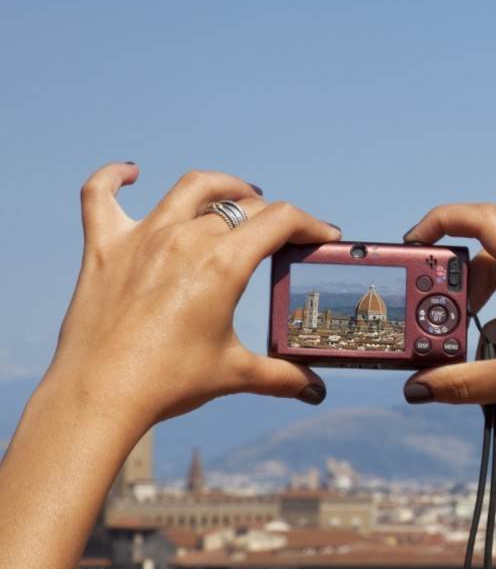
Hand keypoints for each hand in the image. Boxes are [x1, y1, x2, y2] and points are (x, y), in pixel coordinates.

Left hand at [48, 163, 341, 423]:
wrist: (101, 395)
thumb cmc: (168, 382)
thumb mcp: (234, 374)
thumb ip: (281, 375)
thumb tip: (314, 389)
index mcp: (224, 264)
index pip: (280, 220)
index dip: (310, 224)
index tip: (322, 236)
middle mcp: (185, 239)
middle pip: (242, 206)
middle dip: (272, 217)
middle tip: (283, 237)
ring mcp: (143, 238)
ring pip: (190, 188)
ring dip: (222, 186)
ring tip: (239, 194)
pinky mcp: (104, 248)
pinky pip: (100, 194)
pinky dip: (114, 177)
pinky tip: (130, 173)